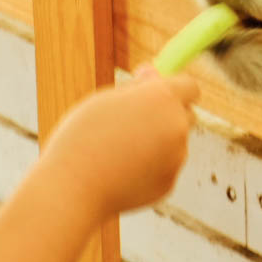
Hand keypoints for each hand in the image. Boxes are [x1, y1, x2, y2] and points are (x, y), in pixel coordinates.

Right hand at [39, 67, 198, 221]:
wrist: (72, 189)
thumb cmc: (82, 137)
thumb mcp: (105, 100)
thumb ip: (136, 86)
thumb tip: (153, 73)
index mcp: (163, 98)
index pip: (189, 87)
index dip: (174, 89)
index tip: (157, 94)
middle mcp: (177, 125)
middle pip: (186, 115)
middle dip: (168, 116)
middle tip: (135, 122)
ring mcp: (177, 157)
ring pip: (173, 144)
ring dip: (156, 144)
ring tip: (117, 152)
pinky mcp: (169, 183)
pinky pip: (163, 169)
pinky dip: (149, 168)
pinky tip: (121, 173)